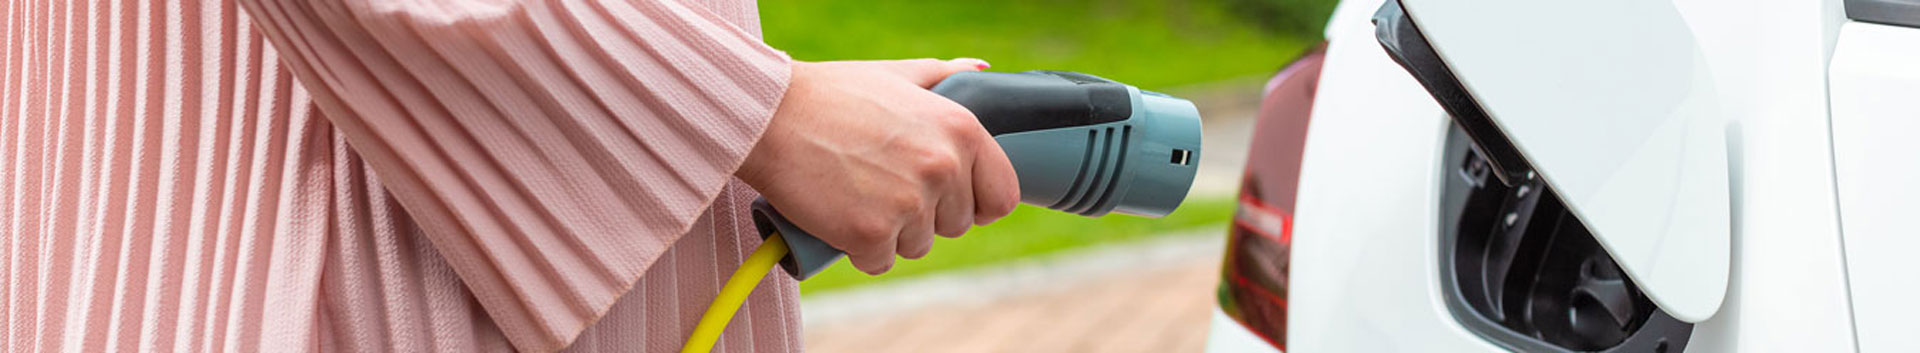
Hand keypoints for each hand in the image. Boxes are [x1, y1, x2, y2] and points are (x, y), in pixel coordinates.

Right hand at [737, 58, 1020, 274]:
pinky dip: (860, 250)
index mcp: (960, 129)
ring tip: (858, 194)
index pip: (1002, 195)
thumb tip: (979, 68)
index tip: (949, 200)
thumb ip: (944, 74)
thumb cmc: (831, 93)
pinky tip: (841, 219)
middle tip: (882, 185)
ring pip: (917, 246)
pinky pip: (880, 262)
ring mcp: (909, 204)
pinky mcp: (871, 234)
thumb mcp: (896, 75)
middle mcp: (943, 167)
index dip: (976, 202)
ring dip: (891, 233)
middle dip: (924, 215)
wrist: (769, 115)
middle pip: (955, 225)